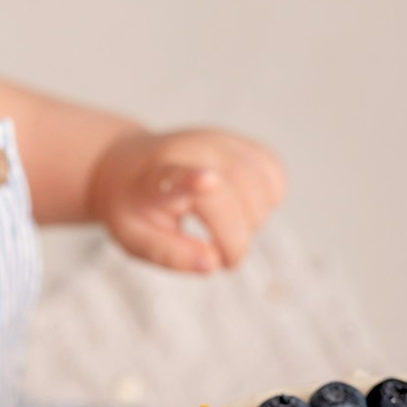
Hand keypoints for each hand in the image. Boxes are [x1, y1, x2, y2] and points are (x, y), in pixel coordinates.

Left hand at [88, 128, 284, 272]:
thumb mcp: (134, 237)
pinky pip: (275, 177)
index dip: (194, 180)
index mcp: (159, 173)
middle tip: (210, 253)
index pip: (179, 175)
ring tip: (220, 226)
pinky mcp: (244, 143)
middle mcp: (197, 149)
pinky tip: (241, 206)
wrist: (131, 164)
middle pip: (238, 202)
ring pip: (264, 192)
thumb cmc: (134, 206)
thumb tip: (211, 265)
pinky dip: (268, 200)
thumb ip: (169, 254)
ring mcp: (224, 141)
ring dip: (252, 223)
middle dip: (234, 242)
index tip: (207, 182)